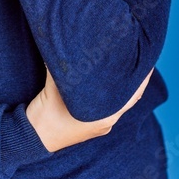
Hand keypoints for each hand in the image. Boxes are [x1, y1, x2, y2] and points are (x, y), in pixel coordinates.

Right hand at [25, 65, 153, 152]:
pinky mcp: (90, 126)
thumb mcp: (56, 84)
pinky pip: (107, 107)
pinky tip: (108, 81)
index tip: (147, 57)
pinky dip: (110, 94)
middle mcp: (106, 122)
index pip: (134, 92)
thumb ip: (68, 66)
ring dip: (122, 86)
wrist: (31, 138)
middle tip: (138, 56)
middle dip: (134, 77)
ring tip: (125, 65)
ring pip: (117, 102)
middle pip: (129, 96)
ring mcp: (99, 126)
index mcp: (105, 115)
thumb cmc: (46, 113)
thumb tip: (73, 41)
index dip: (143, 75)